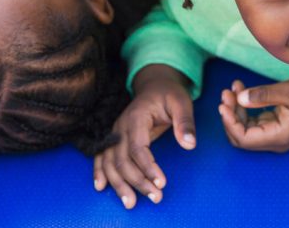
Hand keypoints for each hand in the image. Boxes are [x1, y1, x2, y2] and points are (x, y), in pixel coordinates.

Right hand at [93, 65, 195, 208]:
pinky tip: (101, 187)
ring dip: (119, 184)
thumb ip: (185, 122)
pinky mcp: (114, 138)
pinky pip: (101, 156)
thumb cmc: (170, 94)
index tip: (161, 183)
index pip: (138, 147)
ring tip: (131, 203)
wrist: (155, 84)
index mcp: (137, 117)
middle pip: (122, 159)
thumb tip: (189, 144)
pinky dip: (99, 172)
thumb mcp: (182, 102)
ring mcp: (115, 133)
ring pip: (110, 162)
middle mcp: (121, 126)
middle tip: (156, 197)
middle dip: (137, 181)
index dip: (148, 167)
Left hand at [218, 77, 288, 152]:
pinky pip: (253, 120)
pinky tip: (241, 89)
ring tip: (233, 87)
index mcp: (279, 137)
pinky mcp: (275, 125)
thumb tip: (240, 98)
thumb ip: (264, 95)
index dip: (230, 123)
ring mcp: (274, 133)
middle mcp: (275, 140)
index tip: (224, 104)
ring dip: (236, 109)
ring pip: (245, 127)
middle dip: (230, 115)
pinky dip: (244, 106)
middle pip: (241, 136)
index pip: (244, 139)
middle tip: (226, 93)